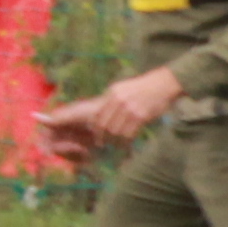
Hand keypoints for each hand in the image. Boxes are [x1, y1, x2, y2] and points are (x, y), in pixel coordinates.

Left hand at [38, 67, 183, 159]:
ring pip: (114, 131)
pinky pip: (128, 134)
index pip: (92, 111)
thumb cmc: (142, 89)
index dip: (77, 122)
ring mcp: (129, 108)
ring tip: (118, 141)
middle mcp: (117, 100)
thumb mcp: (122, 90)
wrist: (164, 84)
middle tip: (101, 142)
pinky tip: (128, 141)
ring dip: (115, 139)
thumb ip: (109, 102)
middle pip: (102, 124)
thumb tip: (97, 119)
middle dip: (101, 135)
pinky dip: (126, 141)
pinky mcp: (140, 116)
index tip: (63, 127)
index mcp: (111, 93)